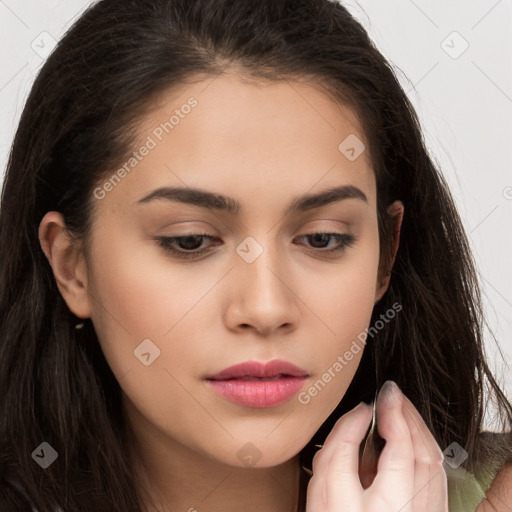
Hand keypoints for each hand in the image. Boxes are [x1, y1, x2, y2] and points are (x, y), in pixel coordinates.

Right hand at [305, 380, 447, 511]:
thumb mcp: (324, 488)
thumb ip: (340, 446)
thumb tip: (361, 415)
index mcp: (369, 509)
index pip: (383, 450)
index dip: (381, 416)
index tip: (375, 399)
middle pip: (417, 453)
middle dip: (405, 416)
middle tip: (392, 394)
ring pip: (433, 463)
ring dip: (418, 429)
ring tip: (402, 409)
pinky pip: (436, 476)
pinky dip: (425, 449)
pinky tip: (411, 437)